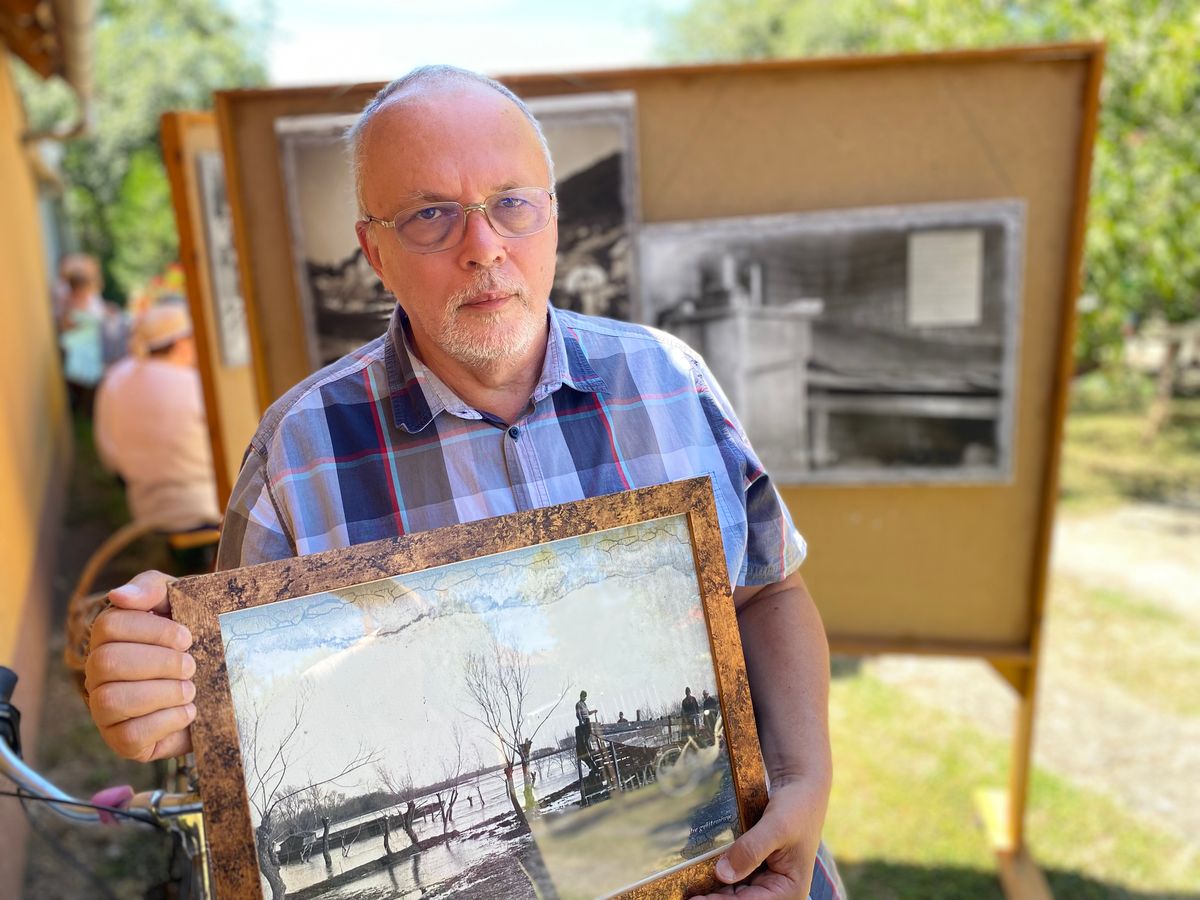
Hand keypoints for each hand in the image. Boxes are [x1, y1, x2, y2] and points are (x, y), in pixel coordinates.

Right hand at [84, 570, 195, 761]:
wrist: (222, 681)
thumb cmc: (195, 636)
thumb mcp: (181, 600)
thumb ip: (151, 588)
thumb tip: (119, 595)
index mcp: (110, 636)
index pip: (109, 625)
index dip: (152, 631)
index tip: (187, 637)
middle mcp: (98, 673)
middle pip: (107, 662)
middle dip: (159, 662)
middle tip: (192, 665)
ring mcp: (105, 709)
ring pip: (113, 700)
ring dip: (163, 692)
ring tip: (191, 689)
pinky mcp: (123, 741)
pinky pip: (130, 735)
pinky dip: (166, 722)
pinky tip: (188, 712)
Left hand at [691, 777, 826, 898]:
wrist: (800, 787)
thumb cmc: (796, 807)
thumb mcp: (776, 827)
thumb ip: (751, 850)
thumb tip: (722, 874)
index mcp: (790, 890)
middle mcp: (778, 891)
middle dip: (713, 898)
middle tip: (685, 894)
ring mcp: (766, 881)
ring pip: (733, 892)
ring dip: (712, 890)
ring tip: (687, 887)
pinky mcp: (755, 869)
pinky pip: (733, 878)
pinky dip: (716, 877)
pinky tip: (696, 873)